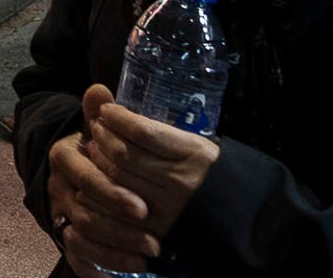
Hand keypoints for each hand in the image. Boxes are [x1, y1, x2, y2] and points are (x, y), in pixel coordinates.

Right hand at [48, 89, 158, 268]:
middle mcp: (58, 185)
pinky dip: (106, 262)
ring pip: (82, 233)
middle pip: (83, 210)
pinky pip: (80, 254)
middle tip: (154, 239)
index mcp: (64, 156)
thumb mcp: (99, 129)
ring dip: (117, 246)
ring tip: (151, 253)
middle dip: (119, 227)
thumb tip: (99, 90)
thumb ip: (100, 114)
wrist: (78, 171)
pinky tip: (135, 266)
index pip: (81, 175)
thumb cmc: (98, 150)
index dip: (109, 192)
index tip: (143, 208)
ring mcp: (61, 212)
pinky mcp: (68, 236)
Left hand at [89, 93, 219, 238]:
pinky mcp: (157, 228)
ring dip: (98, 158)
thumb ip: (155, 127)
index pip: (142, 131)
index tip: (107, 109)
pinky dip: (101, 187)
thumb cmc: (208, 171)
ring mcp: (168, 207)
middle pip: (123, 154)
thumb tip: (109, 104)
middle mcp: (181, 181)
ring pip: (117, 177)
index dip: (118, 117)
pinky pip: (117, 205)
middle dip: (102, 136)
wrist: (237, 215)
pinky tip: (98, 174)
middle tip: (96, 126)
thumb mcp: (192, 142)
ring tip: (95, 146)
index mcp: (193, 154)